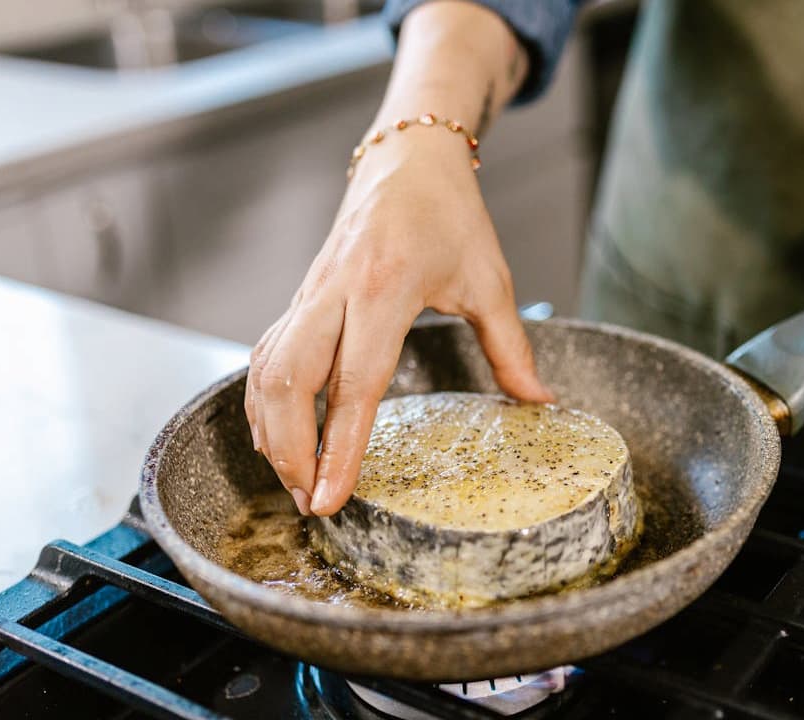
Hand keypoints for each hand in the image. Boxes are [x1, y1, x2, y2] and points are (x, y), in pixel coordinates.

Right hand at [245, 134, 551, 516]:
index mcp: (385, 289)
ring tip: (294, 480)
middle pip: (287, 383)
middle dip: (289, 451)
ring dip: (270, 431)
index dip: (338, 448)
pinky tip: (277, 434)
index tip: (331, 498)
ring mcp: (310, 293)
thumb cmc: (450, 213)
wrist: (409, 159)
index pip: (353, 385)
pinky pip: (265, 353)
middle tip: (310, 503)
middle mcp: (334, 292)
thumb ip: (512, 347)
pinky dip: (263, 400)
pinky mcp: (300, 296)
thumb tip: (540, 402)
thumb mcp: (491, 280)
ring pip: (265, 370)